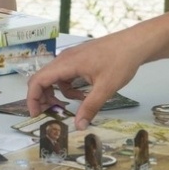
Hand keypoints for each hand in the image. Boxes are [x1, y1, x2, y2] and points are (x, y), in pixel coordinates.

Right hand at [26, 29, 146, 127]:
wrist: (135, 43)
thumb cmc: (121, 61)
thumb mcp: (106, 88)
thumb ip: (90, 107)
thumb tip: (78, 126)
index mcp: (67, 63)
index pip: (38, 80)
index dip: (32, 98)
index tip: (36, 114)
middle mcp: (65, 58)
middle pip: (43, 79)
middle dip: (43, 98)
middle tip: (52, 114)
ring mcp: (72, 57)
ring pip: (55, 78)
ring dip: (59, 93)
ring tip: (74, 105)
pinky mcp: (80, 58)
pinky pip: (66, 75)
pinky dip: (69, 87)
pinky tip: (84, 94)